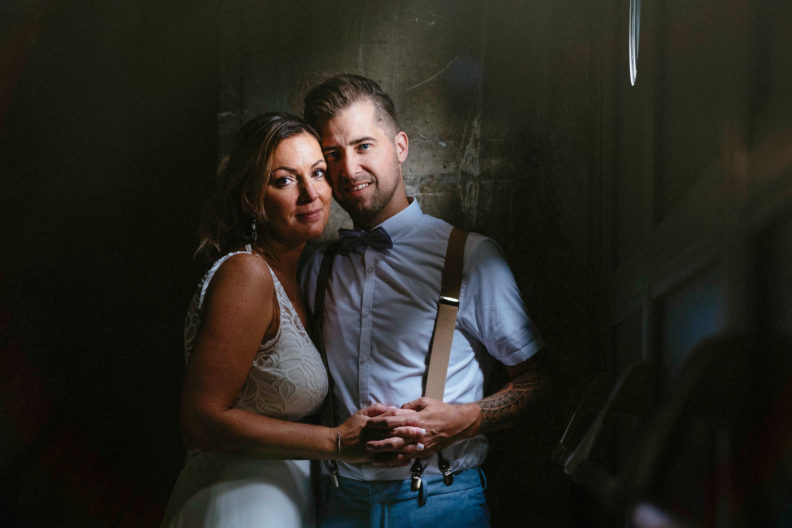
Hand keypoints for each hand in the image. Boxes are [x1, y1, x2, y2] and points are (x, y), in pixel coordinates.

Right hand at [336, 404, 421, 462]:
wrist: (336, 443)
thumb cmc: (350, 426)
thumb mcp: (361, 413)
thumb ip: (377, 409)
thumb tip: (392, 407)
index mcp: (373, 423)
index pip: (391, 419)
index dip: (405, 419)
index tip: (417, 418)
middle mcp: (374, 435)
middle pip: (395, 433)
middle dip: (410, 433)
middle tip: (423, 433)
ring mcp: (373, 447)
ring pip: (393, 448)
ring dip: (407, 448)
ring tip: (419, 448)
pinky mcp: (371, 457)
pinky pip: (386, 460)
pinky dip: (397, 461)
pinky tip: (407, 461)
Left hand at [365, 397, 480, 460]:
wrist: (458, 424)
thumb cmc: (442, 410)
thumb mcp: (425, 401)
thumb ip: (409, 405)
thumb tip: (397, 409)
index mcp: (415, 419)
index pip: (393, 421)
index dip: (379, 422)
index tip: (368, 423)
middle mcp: (416, 433)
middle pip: (394, 439)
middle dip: (379, 443)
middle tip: (366, 444)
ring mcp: (420, 445)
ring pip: (399, 452)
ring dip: (385, 456)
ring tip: (373, 458)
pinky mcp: (424, 452)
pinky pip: (408, 458)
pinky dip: (397, 461)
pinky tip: (388, 463)